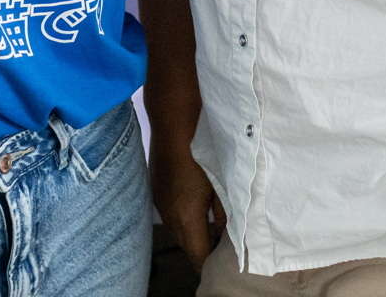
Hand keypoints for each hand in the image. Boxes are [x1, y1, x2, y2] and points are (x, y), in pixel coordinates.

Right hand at [150, 138, 223, 271]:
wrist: (174, 124)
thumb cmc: (204, 153)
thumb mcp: (222, 186)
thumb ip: (226, 215)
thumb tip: (228, 235)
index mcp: (187, 218)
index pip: (198, 257)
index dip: (213, 262)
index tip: (227, 258)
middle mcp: (169, 217)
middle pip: (187, 246)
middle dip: (204, 248)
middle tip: (224, 243)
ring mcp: (160, 204)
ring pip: (178, 231)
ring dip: (194, 232)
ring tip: (213, 224)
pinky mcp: (156, 192)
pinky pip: (171, 215)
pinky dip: (184, 217)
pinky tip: (197, 205)